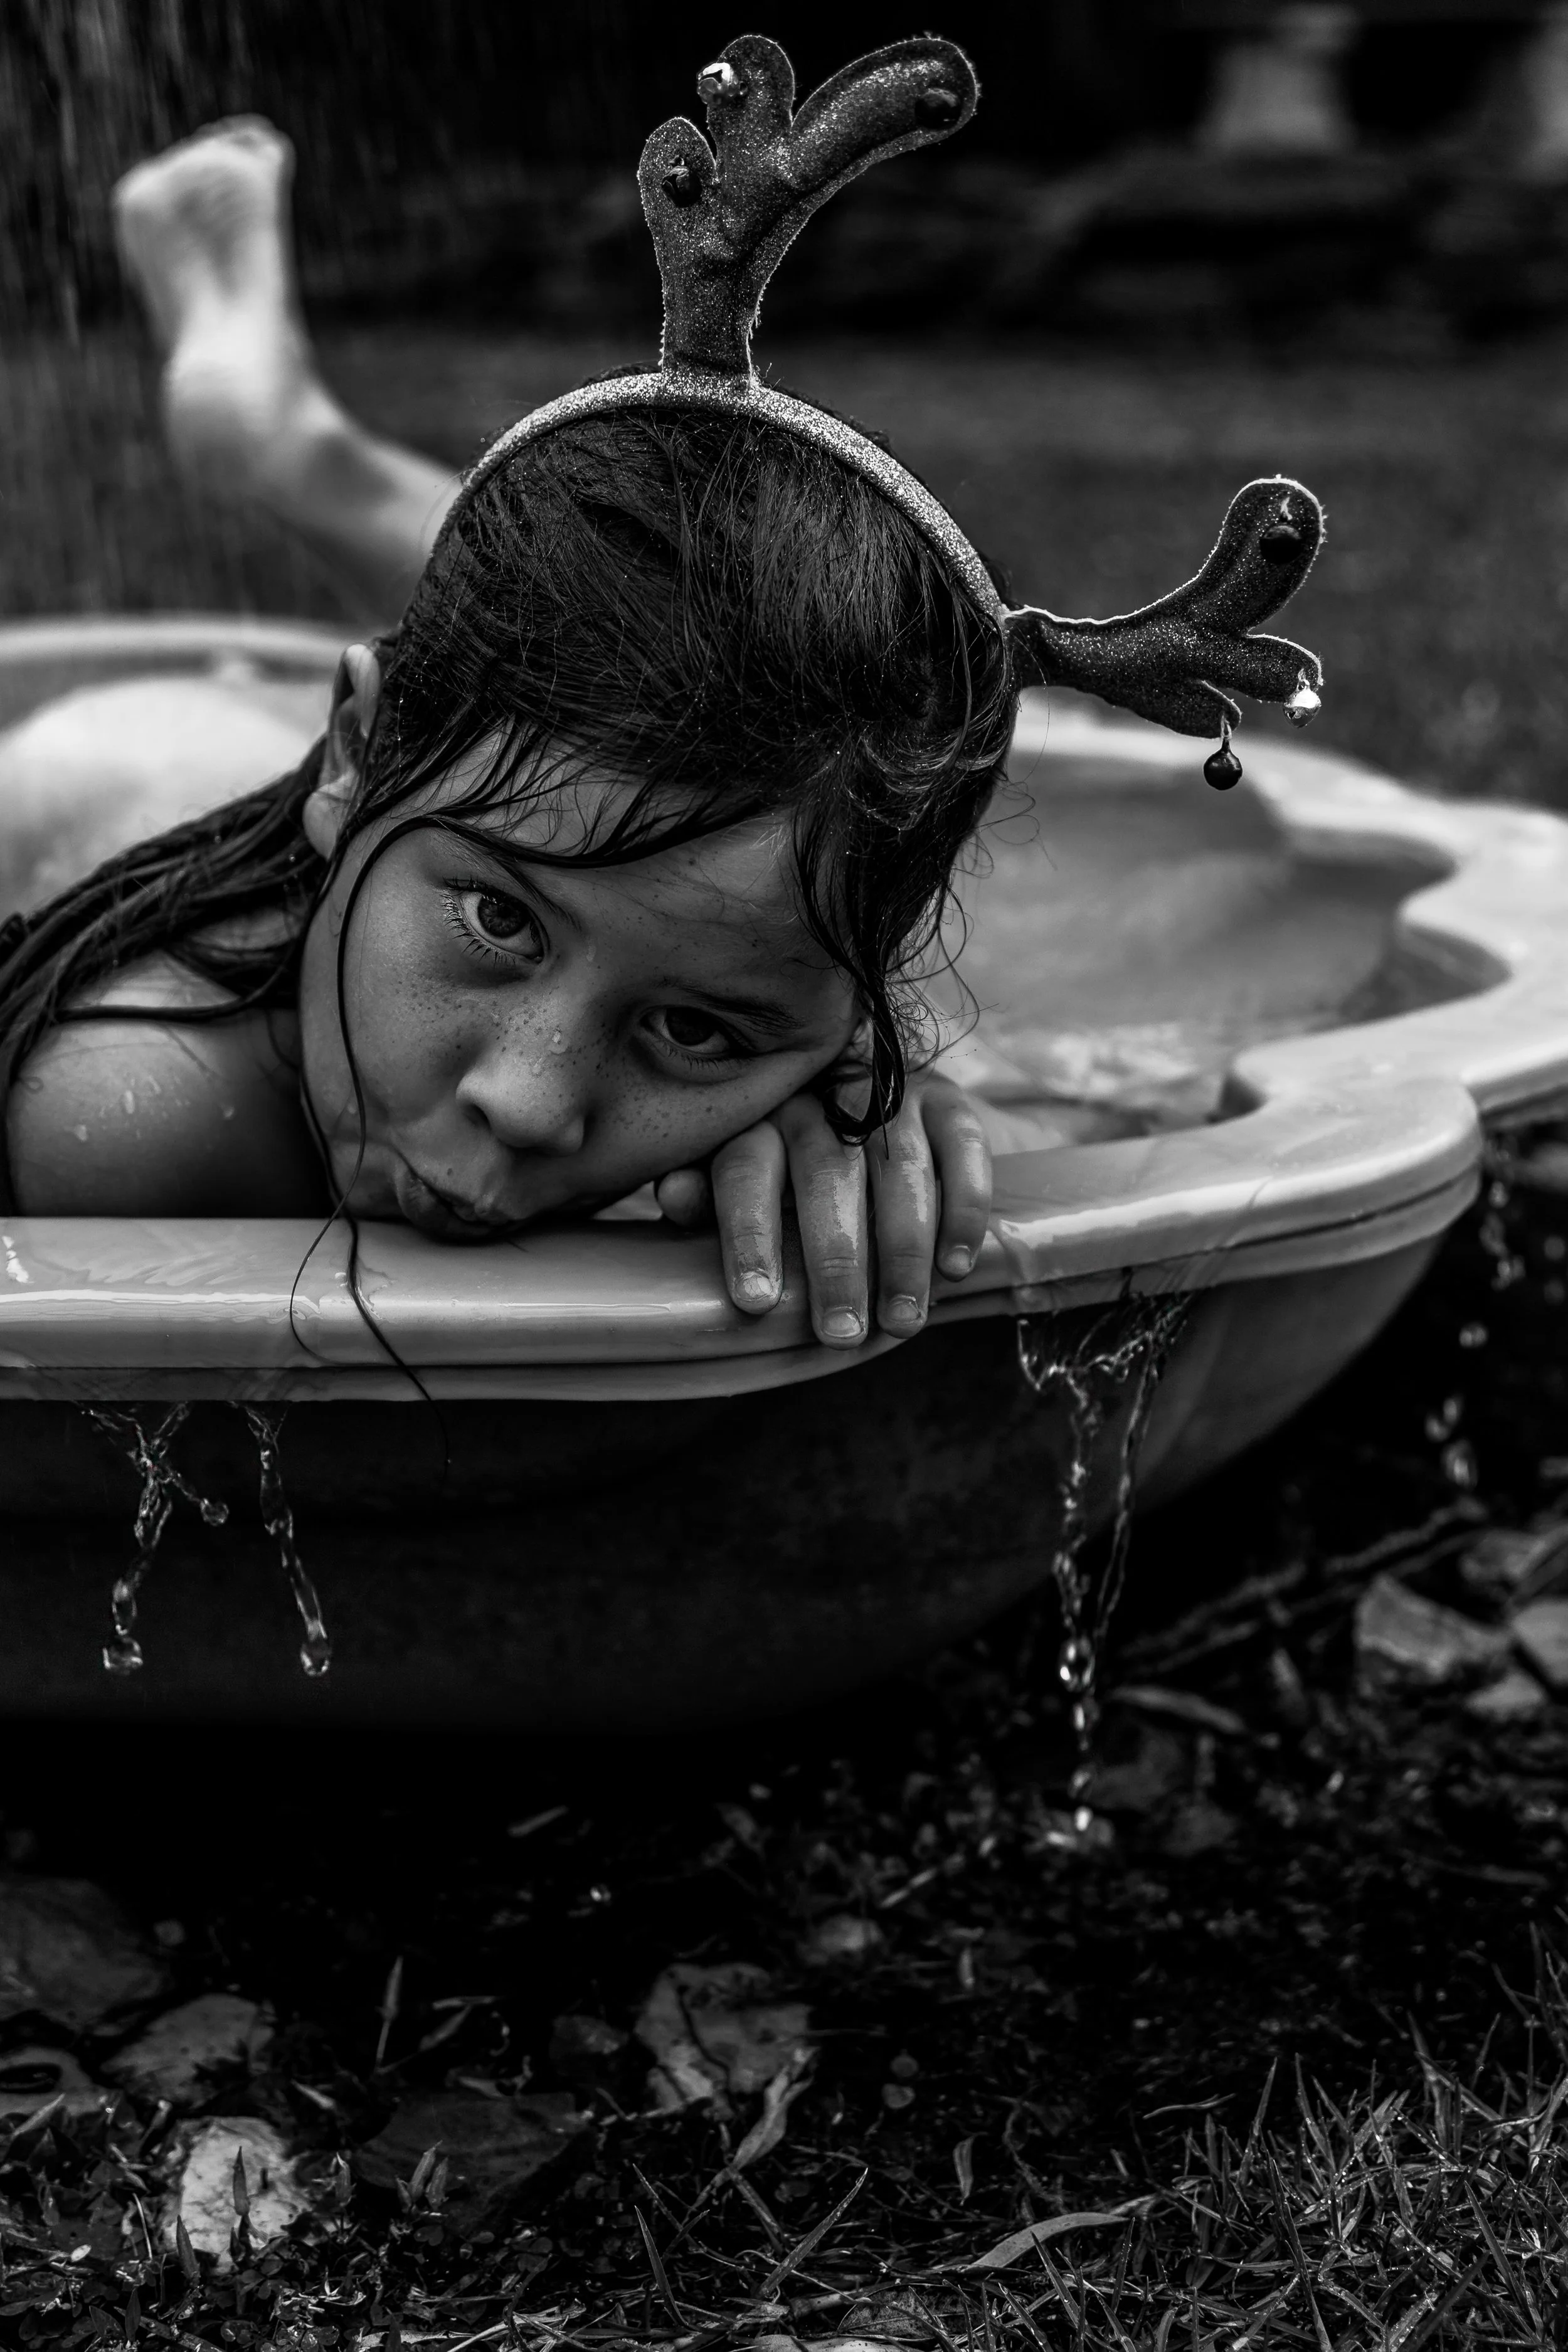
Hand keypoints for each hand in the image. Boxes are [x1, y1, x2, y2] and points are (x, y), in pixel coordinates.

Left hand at [654, 1074, 991, 1348]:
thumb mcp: (752, 1191)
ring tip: (900, 1321)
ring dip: (902, 1250)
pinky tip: (955, 1267)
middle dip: (834, 1259)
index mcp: (762, 1121)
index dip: (748, 1234)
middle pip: (825, 1172)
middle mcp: (823, 1098)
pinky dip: (962, 1211)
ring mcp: (891, 1095)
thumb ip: (713, 1198)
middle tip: (840, 1332)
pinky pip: (961, 1150)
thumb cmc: (801, 1180)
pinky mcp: (948, 1102)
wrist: (895, 1131)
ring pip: (898, 1167)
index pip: (746, 1167)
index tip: (755, 1302)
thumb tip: (673, 1194)